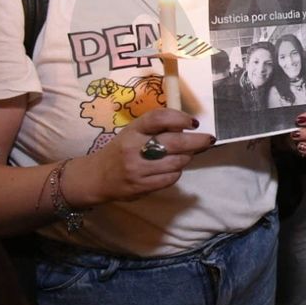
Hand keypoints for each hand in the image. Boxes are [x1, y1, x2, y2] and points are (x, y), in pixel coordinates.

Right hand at [76, 108, 215, 204]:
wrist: (97, 177)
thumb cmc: (122, 150)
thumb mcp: (134, 133)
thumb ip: (157, 128)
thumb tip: (190, 128)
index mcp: (133, 130)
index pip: (159, 118)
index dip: (180, 118)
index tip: (193, 123)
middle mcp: (134, 148)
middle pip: (175, 142)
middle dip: (197, 141)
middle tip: (209, 139)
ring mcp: (137, 169)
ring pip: (176, 162)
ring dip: (186, 158)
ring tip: (185, 155)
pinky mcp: (141, 186)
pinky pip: (170, 178)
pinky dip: (176, 172)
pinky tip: (172, 169)